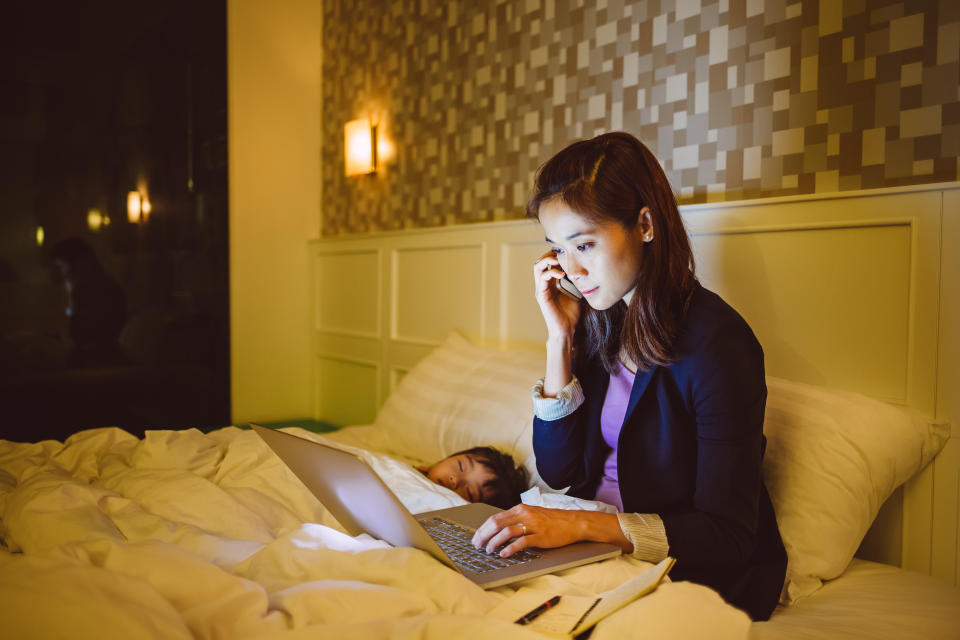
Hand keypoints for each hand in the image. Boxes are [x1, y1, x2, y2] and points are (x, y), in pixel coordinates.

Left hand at [471, 504, 588, 556]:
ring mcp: (532, 525)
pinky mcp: (540, 537)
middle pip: (497, 523)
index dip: (483, 529)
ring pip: (507, 532)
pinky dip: (510, 548)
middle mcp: (524, 515)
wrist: (573, 522)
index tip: (476, 538)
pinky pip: (522, 542)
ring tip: (489, 551)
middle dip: (484, 535)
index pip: (495, 518)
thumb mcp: (532, 514)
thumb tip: (499, 529)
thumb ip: (517, 519)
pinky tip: (504, 554)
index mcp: (520, 509)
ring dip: (495, 542)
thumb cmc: (552, 520)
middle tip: (478, 545)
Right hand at [533, 252, 580, 339]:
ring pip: (537, 267)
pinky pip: (542, 278)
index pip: (547, 263)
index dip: (554, 255)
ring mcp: (541, 289)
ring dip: (547, 260)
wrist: (566, 330)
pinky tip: (561, 274)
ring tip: (558, 260)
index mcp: (551, 284)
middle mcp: (544, 285)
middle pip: (540, 262)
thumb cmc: (571, 314)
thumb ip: (574, 281)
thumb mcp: (575, 292)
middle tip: (561, 253)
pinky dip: (551, 272)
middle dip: (549, 254)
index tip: (567, 252)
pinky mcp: (541, 295)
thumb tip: (582, 269)